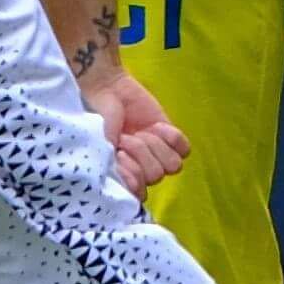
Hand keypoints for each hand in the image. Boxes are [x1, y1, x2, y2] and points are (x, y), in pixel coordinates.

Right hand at [87, 69, 189, 194]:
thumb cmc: (98, 120)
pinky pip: (185, 150)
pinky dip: (171, 137)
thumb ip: (114, 167)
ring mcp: (157, 156)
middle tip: (126, 136)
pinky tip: (155, 126)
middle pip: (156, 175)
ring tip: (140, 132)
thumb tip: (132, 188)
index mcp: (123, 178)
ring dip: (155, 145)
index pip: (139, 193)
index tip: (118, 154)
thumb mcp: (101, 144)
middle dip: (140, 152)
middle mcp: (141, 171)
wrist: (107, 90)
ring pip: (173, 165)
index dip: (132, 173)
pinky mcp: (170, 139)